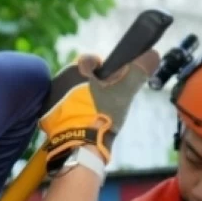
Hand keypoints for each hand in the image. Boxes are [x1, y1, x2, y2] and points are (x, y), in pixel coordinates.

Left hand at [39, 51, 160, 172]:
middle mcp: (58, 79)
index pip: (92, 61)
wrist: (79, 145)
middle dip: (93, 88)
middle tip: (105, 104)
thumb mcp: (124, 91)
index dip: (106, 72)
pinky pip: (63, 112)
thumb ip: (138, 71)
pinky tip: (83, 126)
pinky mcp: (47, 118)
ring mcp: (51, 99)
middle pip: (81, 79)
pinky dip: (73, 117)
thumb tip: (154, 54)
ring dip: (82, 103)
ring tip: (95, 118)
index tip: (113, 86)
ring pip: (72, 95)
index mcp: (75, 68)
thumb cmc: (101, 113)